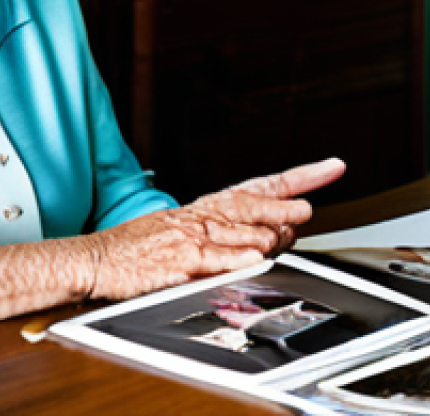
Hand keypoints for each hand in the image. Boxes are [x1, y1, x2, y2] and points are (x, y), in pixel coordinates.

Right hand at [89, 157, 345, 299]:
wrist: (95, 260)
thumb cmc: (141, 249)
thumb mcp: (185, 230)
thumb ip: (228, 233)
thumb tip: (272, 235)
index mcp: (209, 207)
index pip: (263, 184)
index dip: (302, 176)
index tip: (334, 166)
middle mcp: (204, 216)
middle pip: (255, 202)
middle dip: (285, 204)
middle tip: (306, 208)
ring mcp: (192, 237)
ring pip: (242, 230)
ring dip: (269, 233)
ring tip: (286, 235)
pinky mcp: (180, 263)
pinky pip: (215, 259)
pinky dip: (238, 256)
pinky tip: (255, 257)